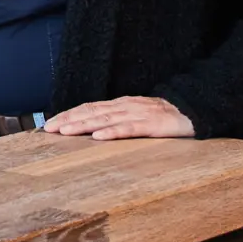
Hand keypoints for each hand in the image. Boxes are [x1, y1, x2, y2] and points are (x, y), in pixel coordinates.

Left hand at [45, 96, 195, 139]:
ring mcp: (138, 114)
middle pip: (91, 112)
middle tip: (49, 129)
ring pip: (105, 118)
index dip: (68, 115)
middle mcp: (125, 106)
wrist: (193, 111)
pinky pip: (129, 128)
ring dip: (83, 125)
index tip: (49, 124)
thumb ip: (116, 120)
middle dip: (68, 120)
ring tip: (65, 132)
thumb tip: (91, 129)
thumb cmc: (161, 117)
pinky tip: (98, 137)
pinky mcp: (152, 125)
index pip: (88, 108)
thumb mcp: (135, 116)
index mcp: (119, 104)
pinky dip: (112, 132)